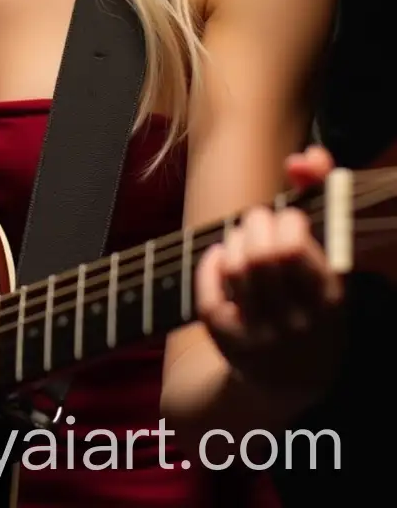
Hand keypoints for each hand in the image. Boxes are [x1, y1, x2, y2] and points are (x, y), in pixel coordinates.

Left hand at [196, 145, 344, 412]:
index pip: (294, 245)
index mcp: (329, 300)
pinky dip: (212, 262)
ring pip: (236, 267)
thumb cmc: (309, 300)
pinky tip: (222, 258)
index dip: (285, 221)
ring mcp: (262, 335)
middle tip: (259, 222)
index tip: (288, 220)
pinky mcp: (229, 341)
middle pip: (261, 252)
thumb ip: (321, 197)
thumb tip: (305, 158)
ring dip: (235, 239)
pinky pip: (210, 290)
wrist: (289, 380)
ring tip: (242, 239)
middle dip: (256, 223)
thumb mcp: (327, 261)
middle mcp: (298, 322)